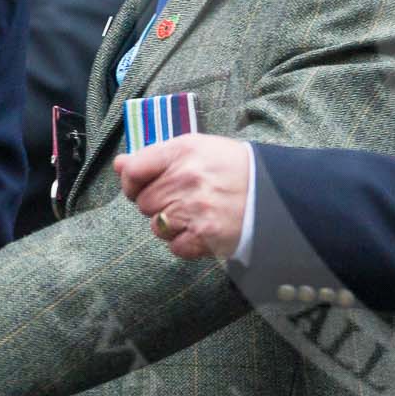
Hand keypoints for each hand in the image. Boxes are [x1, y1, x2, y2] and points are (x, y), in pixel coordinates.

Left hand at [116, 134, 251, 260]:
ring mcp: (194, 207)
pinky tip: (204, 229)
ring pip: (157, 226)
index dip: (131, 182)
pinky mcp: (205, 235)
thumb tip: (119, 164)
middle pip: (144, 202)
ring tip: (197, 213)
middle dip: (159, 203)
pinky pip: (175, 247)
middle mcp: (186, 177)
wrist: (275, 191)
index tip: (141, 186)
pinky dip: (186, 243)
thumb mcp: (197, 148)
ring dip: (172, 225)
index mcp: (183, 150)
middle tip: (184, 198)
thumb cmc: (232, 167)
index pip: (134, 170)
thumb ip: (155, 156)